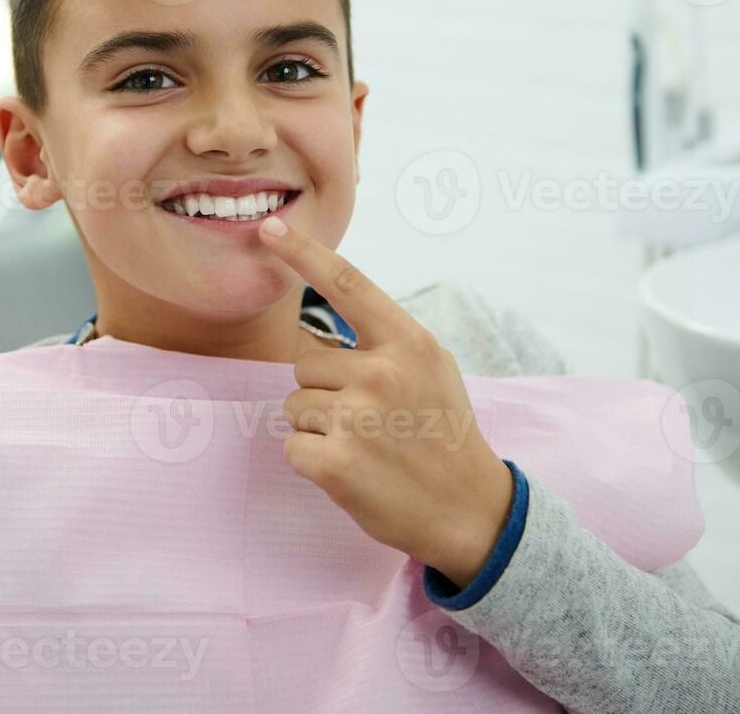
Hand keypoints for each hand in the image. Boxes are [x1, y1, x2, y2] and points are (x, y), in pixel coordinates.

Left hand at [257, 215, 514, 588]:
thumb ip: (383, 342)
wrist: (470, 510)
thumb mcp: (431, 369)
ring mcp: (356, 418)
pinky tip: (352, 471)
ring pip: (294, 405)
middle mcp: (380, 373)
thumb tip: (320, 320)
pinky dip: (312, 461)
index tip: (269, 229)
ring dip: (318, 427)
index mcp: (407, 342)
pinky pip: (292, 445)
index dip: (303, 253)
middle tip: (370, 419)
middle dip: (324, 389)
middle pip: (305, 361)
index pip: (346, 284)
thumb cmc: (444, 434)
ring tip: (365, 446)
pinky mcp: (334, 462)